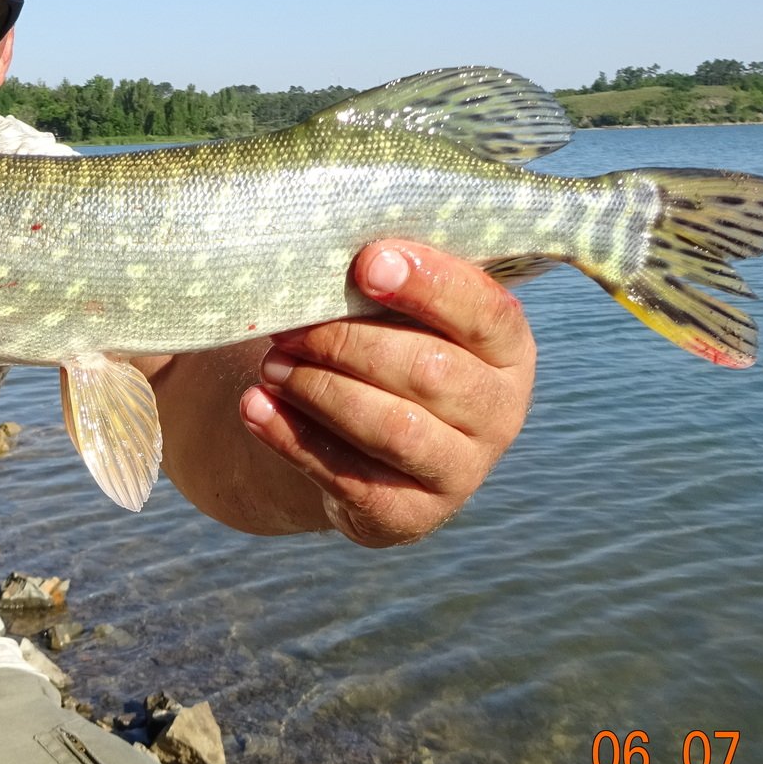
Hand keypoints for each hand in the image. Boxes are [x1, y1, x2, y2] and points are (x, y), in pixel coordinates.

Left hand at [239, 241, 535, 546]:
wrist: (365, 448)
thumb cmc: (384, 355)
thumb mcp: (400, 318)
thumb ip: (384, 285)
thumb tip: (316, 249)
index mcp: (507, 349)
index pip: (485, 312)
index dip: (429, 286)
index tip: (365, 263)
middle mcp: (499, 412)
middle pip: (429, 371)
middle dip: (348, 343)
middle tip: (288, 327)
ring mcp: (461, 471)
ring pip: (392, 427)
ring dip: (322, 391)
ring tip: (272, 366)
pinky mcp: (411, 515)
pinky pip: (350, 477)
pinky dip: (294, 439)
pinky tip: (255, 408)